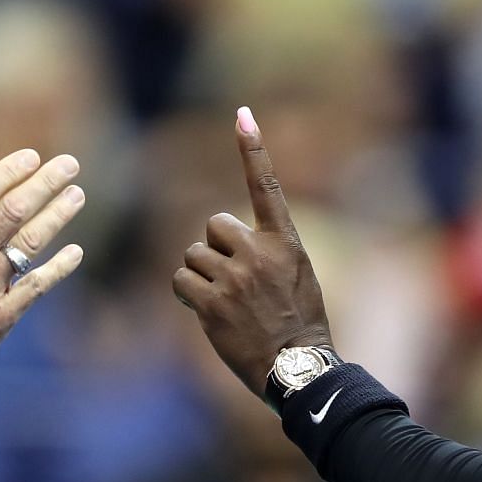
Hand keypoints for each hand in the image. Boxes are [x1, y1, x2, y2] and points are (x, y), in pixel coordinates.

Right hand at [0, 147, 85, 411]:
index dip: (8, 171)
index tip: (31, 156)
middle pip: (13, 210)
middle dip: (45, 182)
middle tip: (69, 164)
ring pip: (29, 242)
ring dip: (58, 215)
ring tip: (77, 195)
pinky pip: (36, 286)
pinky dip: (59, 267)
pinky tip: (75, 251)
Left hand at [172, 107, 331, 395]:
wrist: (297, 367)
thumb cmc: (299, 322)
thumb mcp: (297, 273)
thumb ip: (266, 249)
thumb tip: (226, 238)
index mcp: (285, 240)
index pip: (266, 186)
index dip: (253, 149)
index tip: (242, 115)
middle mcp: (258, 252)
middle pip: (213, 225)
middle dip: (215, 249)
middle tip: (233, 280)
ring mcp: (234, 277)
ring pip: (193, 255)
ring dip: (201, 275)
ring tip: (224, 301)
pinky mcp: (212, 302)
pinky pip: (182, 281)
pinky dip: (188, 294)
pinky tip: (206, 310)